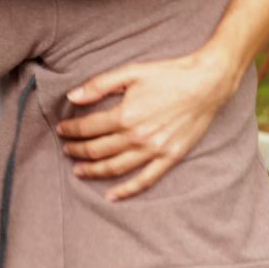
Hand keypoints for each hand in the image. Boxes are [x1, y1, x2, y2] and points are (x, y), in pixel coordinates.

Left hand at [56, 48, 239, 200]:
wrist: (206, 83)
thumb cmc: (169, 75)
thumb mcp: (131, 72)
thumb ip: (100, 85)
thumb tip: (72, 96)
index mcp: (125, 115)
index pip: (88, 128)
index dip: (71, 130)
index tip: (62, 129)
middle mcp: (137, 137)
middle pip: (97, 150)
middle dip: (77, 150)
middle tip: (66, 149)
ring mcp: (154, 150)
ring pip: (116, 168)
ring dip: (93, 171)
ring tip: (78, 170)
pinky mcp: (170, 158)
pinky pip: (145, 180)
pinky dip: (127, 190)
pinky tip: (112, 195)